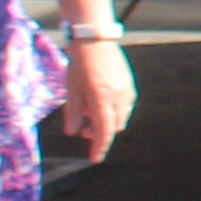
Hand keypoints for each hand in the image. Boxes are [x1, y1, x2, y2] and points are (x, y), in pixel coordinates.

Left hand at [62, 39, 134, 154]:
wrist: (94, 41)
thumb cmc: (79, 65)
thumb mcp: (71, 89)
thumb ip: (73, 112)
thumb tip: (73, 133)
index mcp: (102, 98)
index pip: (104, 131)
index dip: (100, 147)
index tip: (95, 159)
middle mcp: (119, 96)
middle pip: (115, 126)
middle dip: (102, 133)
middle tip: (85, 132)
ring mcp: (127, 89)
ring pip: (122, 116)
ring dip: (108, 121)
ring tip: (91, 114)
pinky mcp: (129, 83)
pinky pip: (126, 105)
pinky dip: (114, 110)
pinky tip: (101, 103)